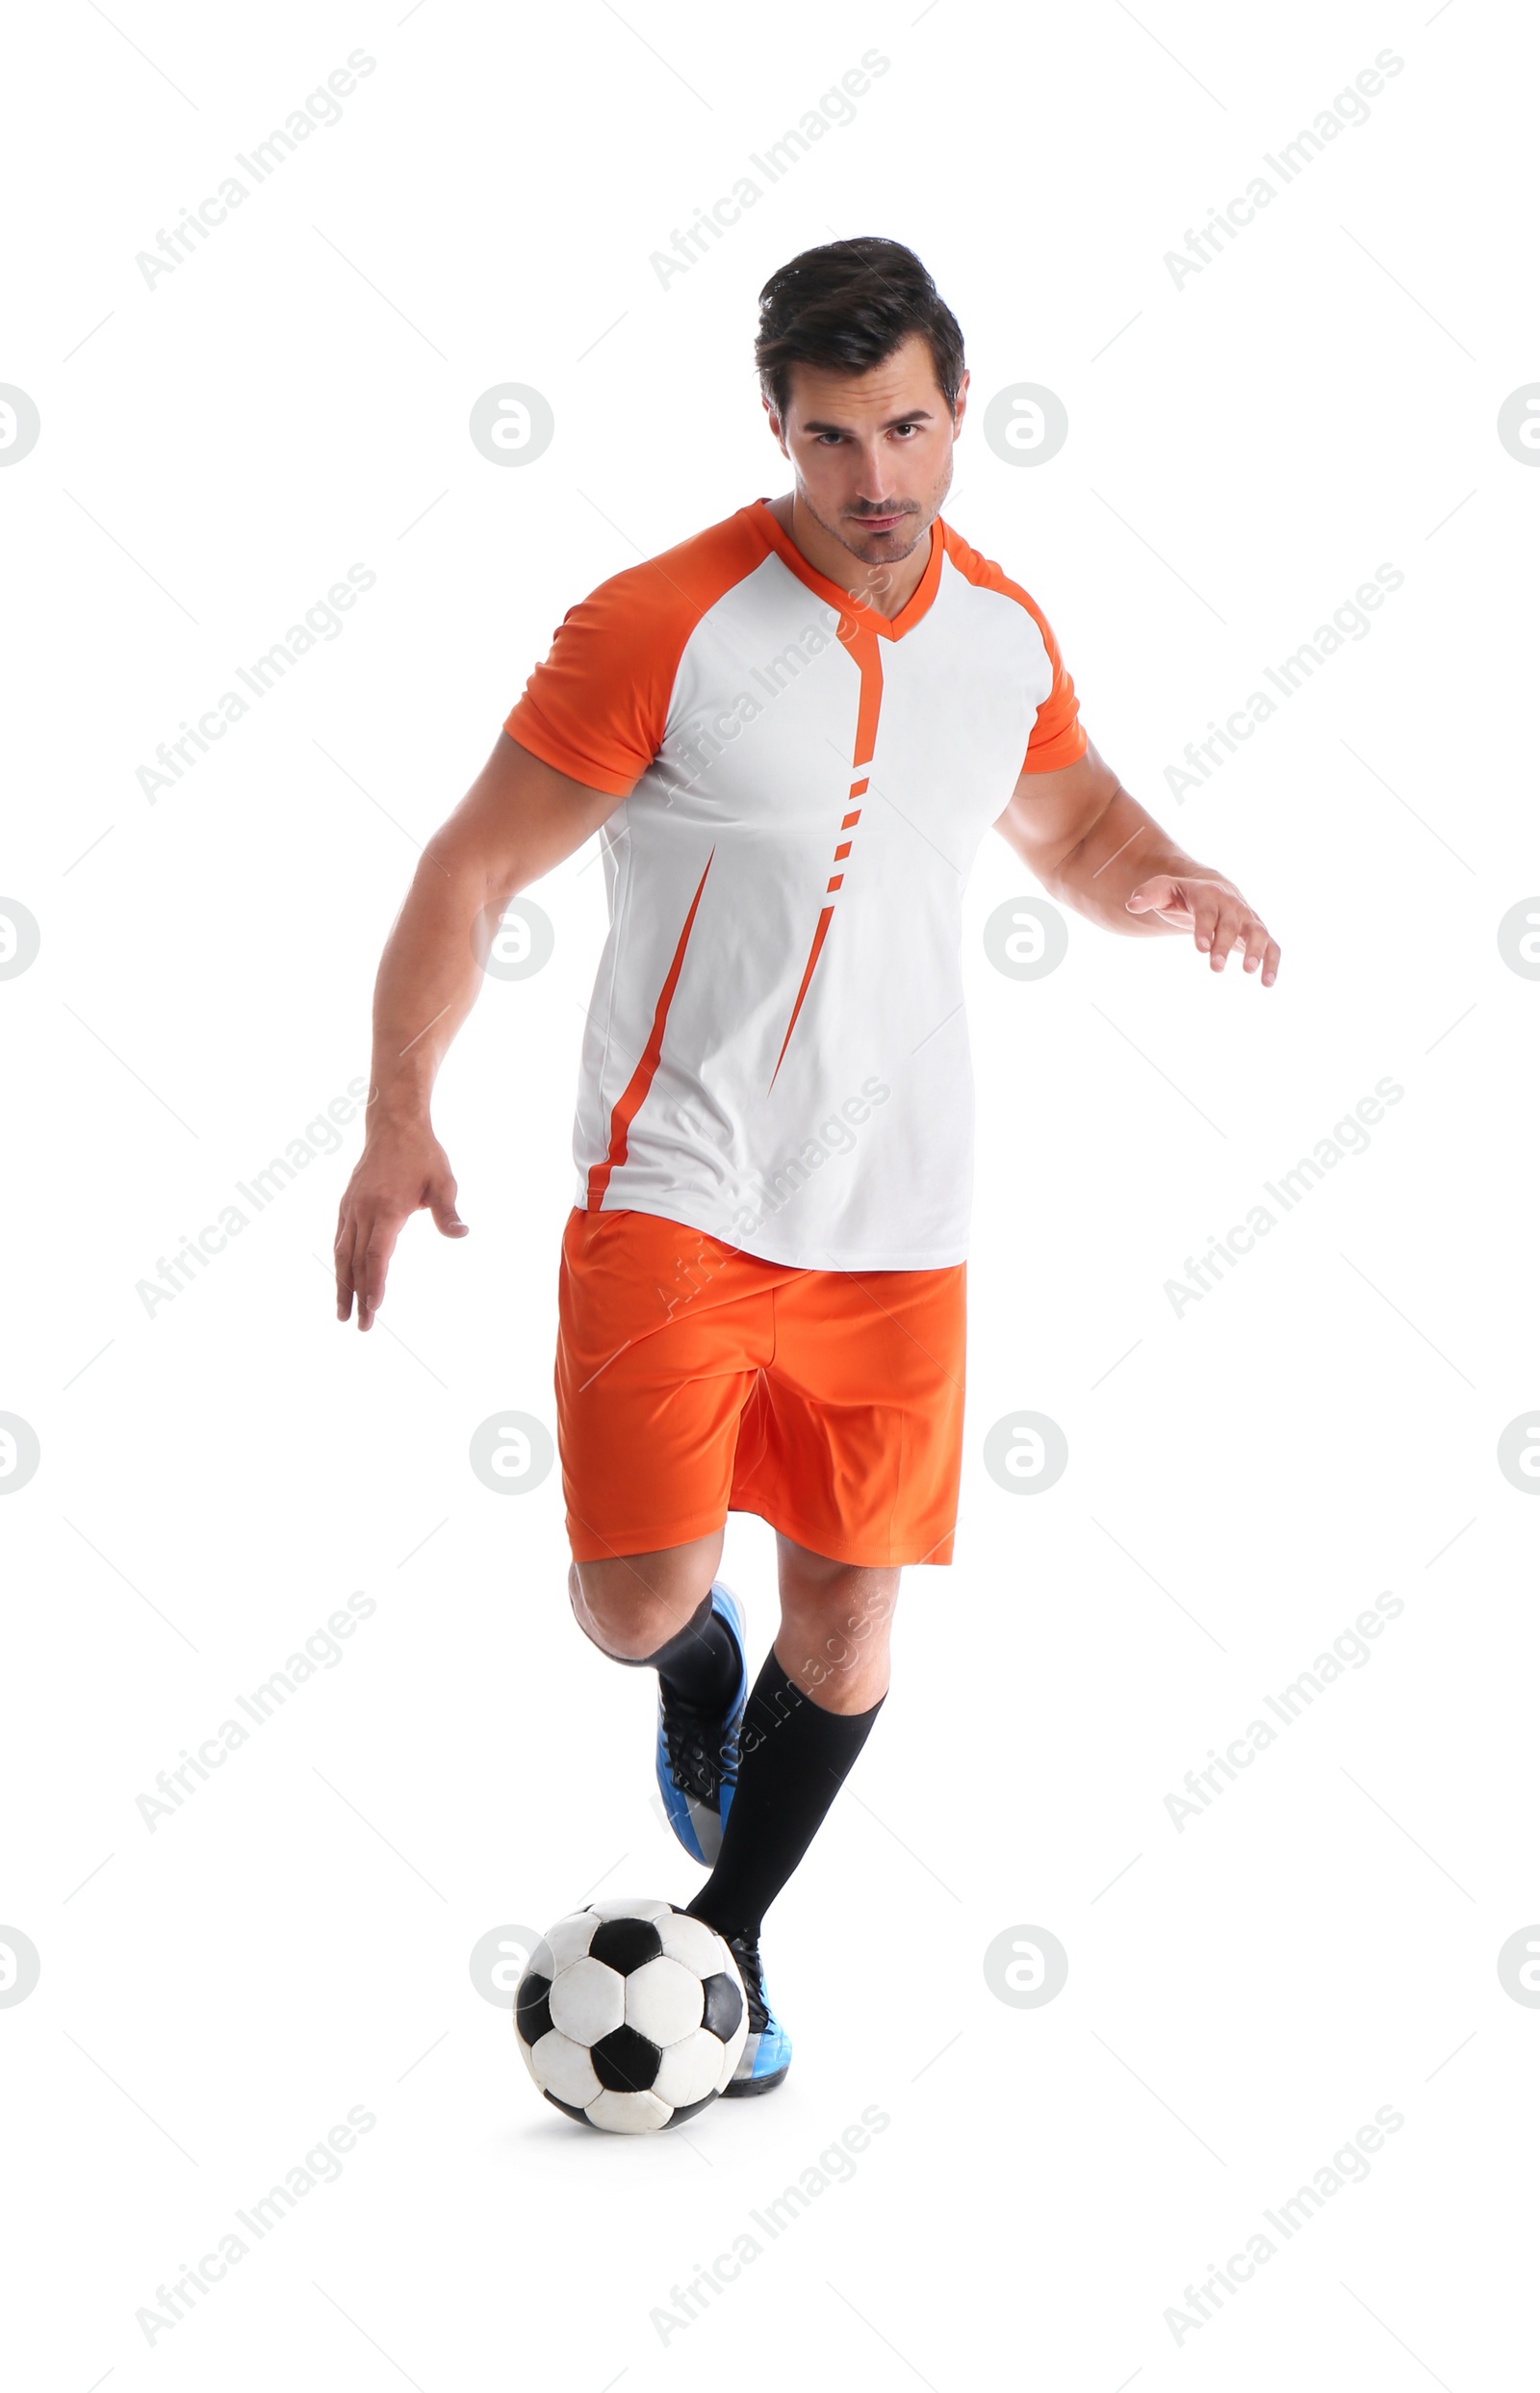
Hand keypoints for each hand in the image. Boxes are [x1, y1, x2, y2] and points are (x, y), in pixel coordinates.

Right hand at [334, 1113, 466, 1329]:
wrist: (393, 1125)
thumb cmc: (423, 1154)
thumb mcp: (444, 1181)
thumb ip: (448, 1212)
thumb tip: (462, 1234)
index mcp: (386, 1208)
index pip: (377, 1255)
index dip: (374, 1283)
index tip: (375, 1307)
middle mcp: (363, 1210)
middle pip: (356, 1262)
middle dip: (358, 1296)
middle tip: (361, 1326)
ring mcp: (351, 1208)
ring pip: (342, 1253)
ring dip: (342, 1285)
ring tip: (343, 1313)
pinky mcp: (347, 1204)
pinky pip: (340, 1239)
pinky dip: (340, 1263)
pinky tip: (342, 1279)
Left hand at [1126, 874, 1280, 983]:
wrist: (1213, 891)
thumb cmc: (1184, 896)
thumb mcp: (1164, 890)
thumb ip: (1149, 894)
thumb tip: (1132, 905)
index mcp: (1209, 894)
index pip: (1208, 911)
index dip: (1205, 928)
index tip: (1200, 948)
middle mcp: (1232, 905)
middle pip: (1232, 924)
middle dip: (1224, 944)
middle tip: (1215, 967)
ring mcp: (1248, 919)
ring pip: (1258, 932)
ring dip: (1256, 951)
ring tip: (1248, 971)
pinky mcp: (1258, 933)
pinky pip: (1272, 946)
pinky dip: (1273, 962)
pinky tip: (1267, 983)